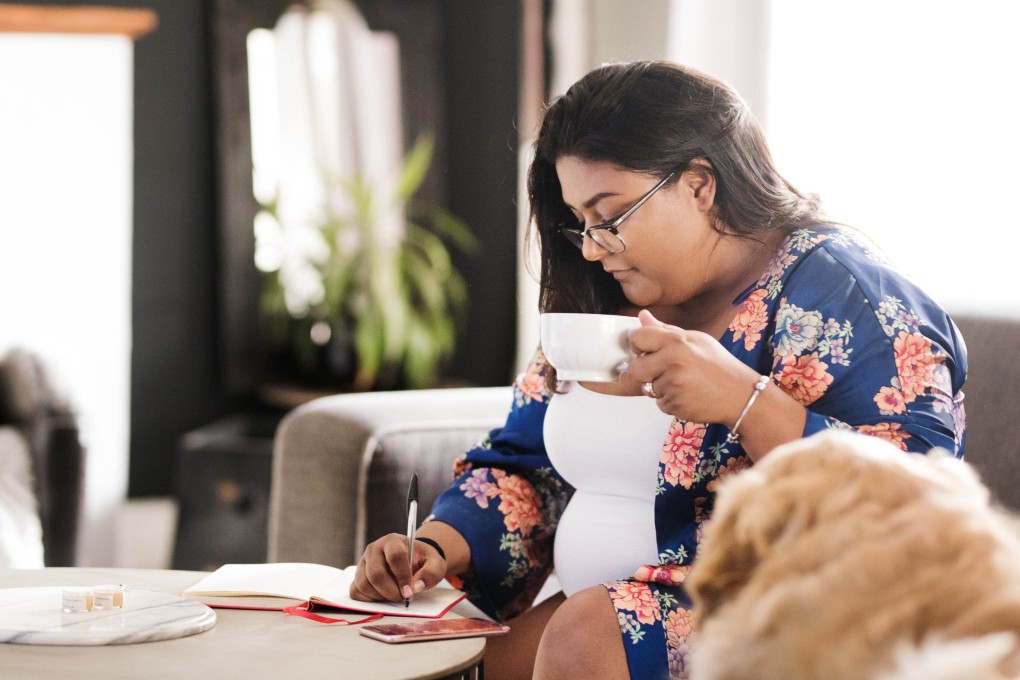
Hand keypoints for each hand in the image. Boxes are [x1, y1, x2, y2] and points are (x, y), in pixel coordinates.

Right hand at [349, 532, 447, 602]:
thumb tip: (416, 587)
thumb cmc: (422, 561)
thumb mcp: (435, 563)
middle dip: (391, 591)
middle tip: (403, 597)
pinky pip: (356, 591)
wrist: (412, 560)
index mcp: (393, 541)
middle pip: (376, 573)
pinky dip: (369, 599)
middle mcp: (374, 549)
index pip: (395, 556)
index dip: (402, 577)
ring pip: (364, 583)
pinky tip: (382, 596)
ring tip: (395, 595)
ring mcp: (363, 562)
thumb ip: (431, 573)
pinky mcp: (357, 575)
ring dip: (381, 596)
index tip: (410, 592)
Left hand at [626, 309, 760, 425]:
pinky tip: (686, 394)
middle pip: (635, 367)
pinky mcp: (674, 404)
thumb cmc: (718, 364)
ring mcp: (672, 385)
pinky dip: (669, 401)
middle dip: (643, 370)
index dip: (638, 345)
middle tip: (660, 370)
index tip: (645, 349)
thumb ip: (665, 330)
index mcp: (676, 341)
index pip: (637, 338)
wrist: (739, 395)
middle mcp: (672, 362)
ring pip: (647, 387)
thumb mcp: (695, 339)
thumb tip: (642, 316)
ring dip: (659, 387)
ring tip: (683, 382)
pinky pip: (659, 403)